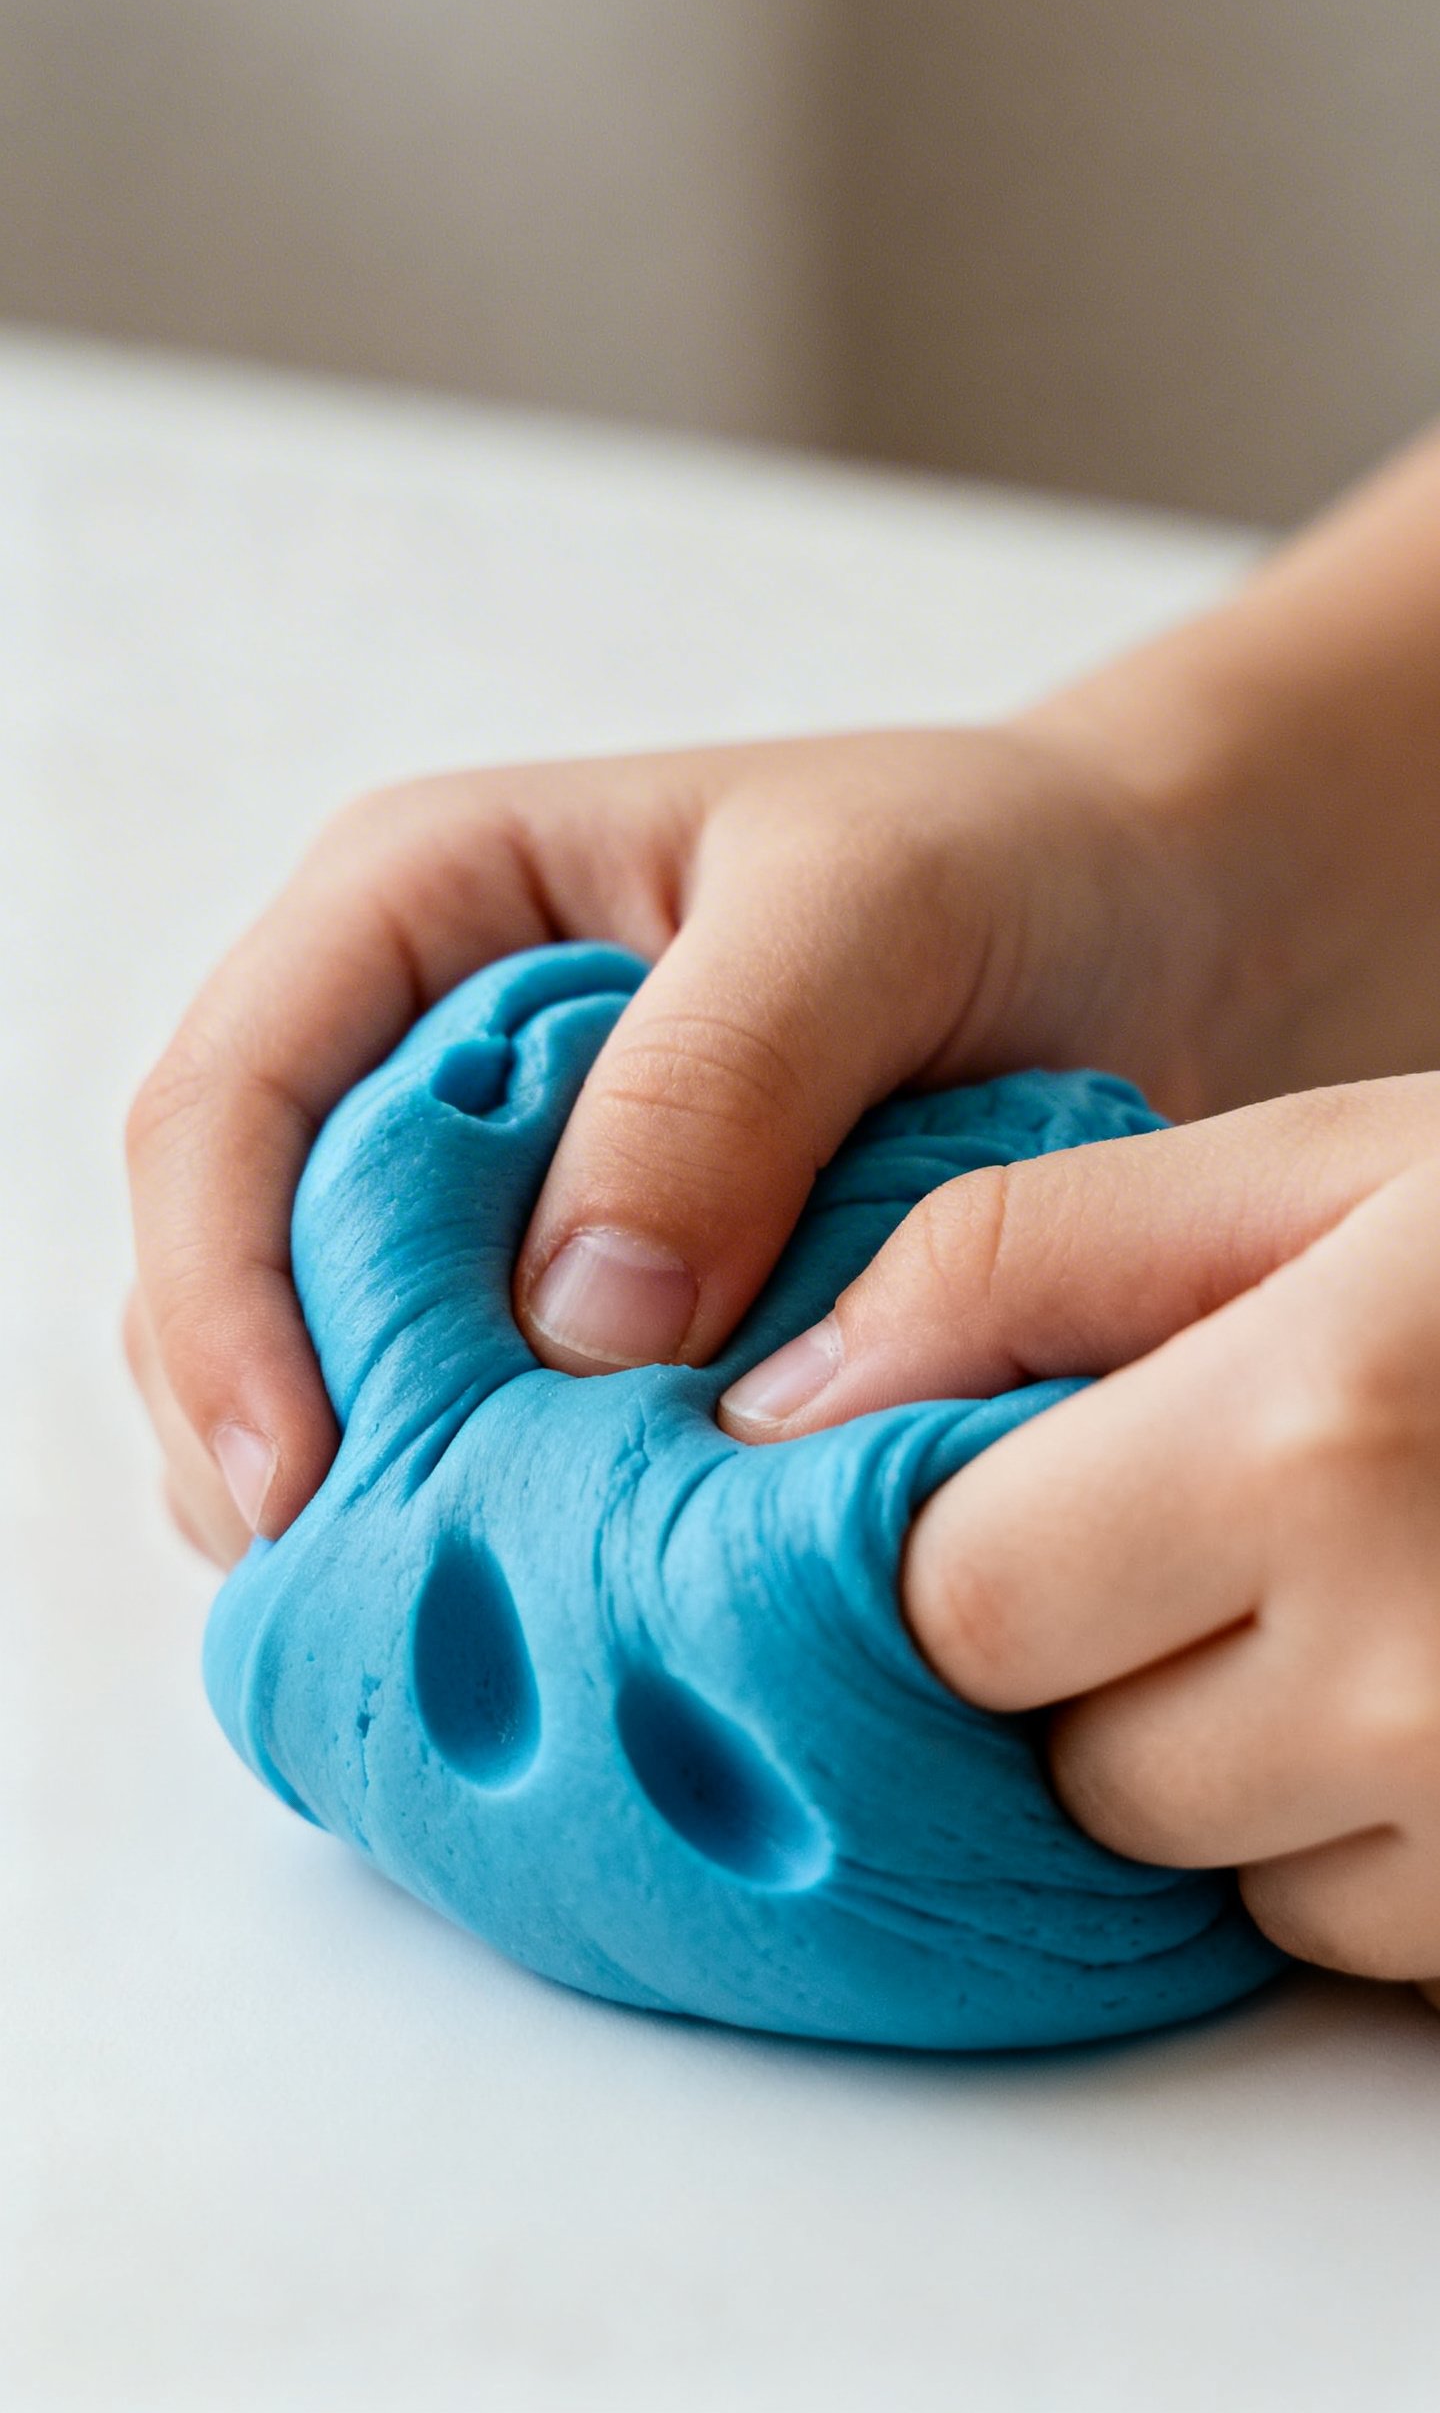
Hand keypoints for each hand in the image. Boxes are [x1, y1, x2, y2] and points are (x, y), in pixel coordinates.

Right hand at [125, 726, 1209, 1561]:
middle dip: (274, 1443)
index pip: (221, 1110)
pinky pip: (461, 1434)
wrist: (1136, 926)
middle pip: (235, 1272)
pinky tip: (549, 1603)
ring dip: (370, 1510)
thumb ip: (717, 1087)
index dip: (224, 1306)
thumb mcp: (868, 913)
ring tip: (466, 1627)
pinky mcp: (565, 1307)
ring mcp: (481, 1193)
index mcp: (419, 907)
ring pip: (324, 1378)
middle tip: (391, 1602)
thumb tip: (577, 1327)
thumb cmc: (994, 870)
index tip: (301, 1481)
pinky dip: (479, 1527)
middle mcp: (409, 1055)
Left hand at [721, 1077, 1439, 1983]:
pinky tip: (1435, 1670)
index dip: (965, 1540)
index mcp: (1321, 1432)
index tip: (1020, 1473)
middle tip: (1220, 1501)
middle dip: (1096, 1645)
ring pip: (1204, 1862)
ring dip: (1229, 1745)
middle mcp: (1416, 1666)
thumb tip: (764, 1410)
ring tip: (1362, 1573)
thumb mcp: (1312, 1165)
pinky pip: (1344, 1929)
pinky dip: (1350, 1828)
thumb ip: (1018, 1258)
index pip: (960, 1601)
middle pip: (1071, 1755)